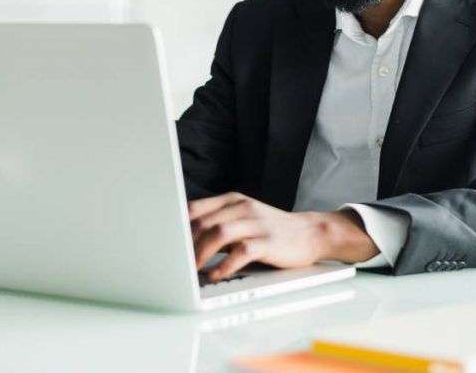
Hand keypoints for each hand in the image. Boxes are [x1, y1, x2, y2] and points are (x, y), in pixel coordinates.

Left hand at [188, 193, 378, 279]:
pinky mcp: (268, 241)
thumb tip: (184, 239)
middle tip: (174, 263)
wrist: (310, 233)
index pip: (195, 208)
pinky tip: (216, 274)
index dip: (177, 226)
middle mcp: (243, 207)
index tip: (165, 243)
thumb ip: (218, 222)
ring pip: (219, 234)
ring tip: (191, 270)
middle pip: (203, 222)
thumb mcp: (243, 217)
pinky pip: (242, 251)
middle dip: (185, 245)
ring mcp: (257, 223)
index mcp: (233, 200)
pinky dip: (225, 264)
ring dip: (201, 254)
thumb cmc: (271, 229)